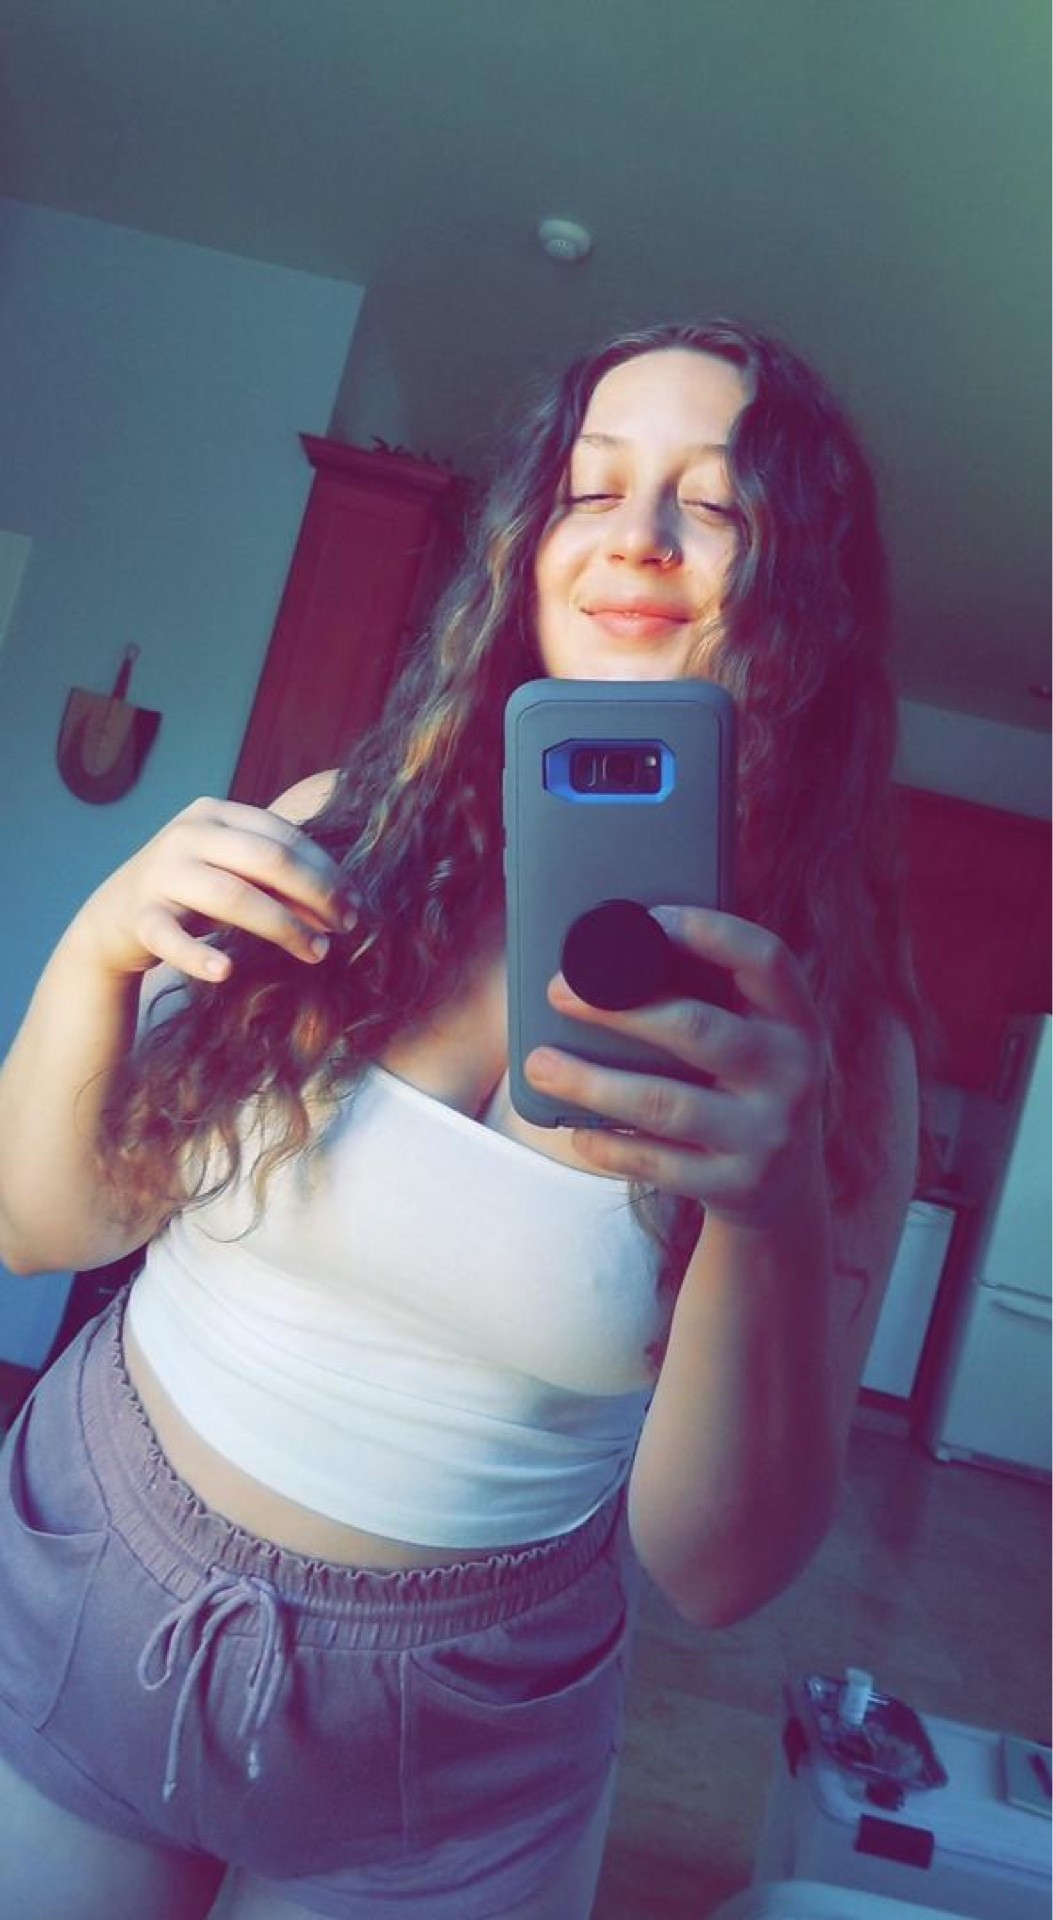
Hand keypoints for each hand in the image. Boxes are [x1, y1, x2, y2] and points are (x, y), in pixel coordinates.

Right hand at [69, 796, 351, 981]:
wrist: (114, 917)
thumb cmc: (192, 892)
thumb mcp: (235, 872)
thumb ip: (279, 878)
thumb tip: (345, 903)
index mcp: (216, 814)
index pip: (285, 837)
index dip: (327, 871)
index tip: (357, 904)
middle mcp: (187, 834)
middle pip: (267, 860)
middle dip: (316, 894)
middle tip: (346, 927)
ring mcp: (161, 873)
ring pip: (232, 896)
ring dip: (282, 926)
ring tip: (317, 952)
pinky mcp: (140, 917)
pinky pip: (171, 937)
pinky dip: (197, 956)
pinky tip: (224, 972)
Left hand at [524, 906, 826, 1226]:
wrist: (785, 1192)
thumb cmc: (742, 1089)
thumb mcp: (753, 1041)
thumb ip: (710, 1001)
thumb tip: (605, 958)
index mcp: (797, 1020)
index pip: (766, 958)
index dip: (709, 931)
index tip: (650, 918)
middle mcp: (794, 1074)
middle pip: (698, 1029)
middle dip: (618, 1009)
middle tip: (558, 992)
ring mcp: (768, 1134)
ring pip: (665, 1102)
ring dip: (592, 1082)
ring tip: (540, 1064)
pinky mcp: (738, 1186)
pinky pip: (657, 1163)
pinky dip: (608, 1143)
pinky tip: (577, 1129)